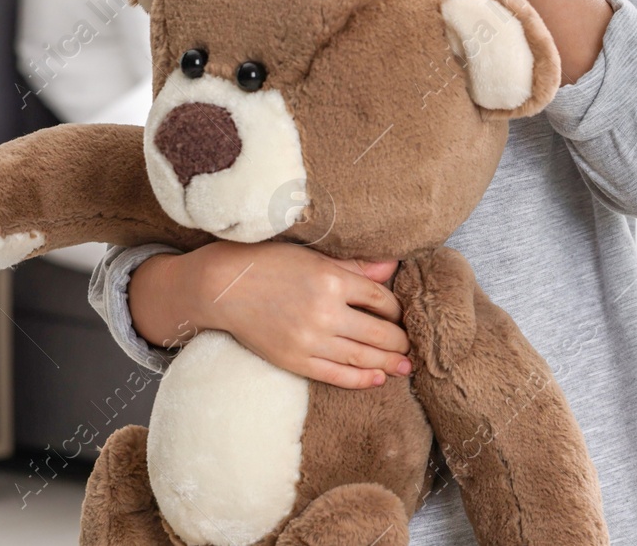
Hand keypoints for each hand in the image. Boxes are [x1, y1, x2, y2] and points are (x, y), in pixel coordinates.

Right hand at [129, 241, 410, 388]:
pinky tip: (378, 378)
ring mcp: (309, 340)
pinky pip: (336, 375)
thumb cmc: (269, 264)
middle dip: (400, 340)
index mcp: (332, 279)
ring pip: (362, 357)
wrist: (223, 287)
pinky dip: (361, 379)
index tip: (403, 314)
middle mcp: (325, 312)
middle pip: (378, 332)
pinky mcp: (295, 360)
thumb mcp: (314, 256)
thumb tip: (391, 268)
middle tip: (413, 345)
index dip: (397, 309)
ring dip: (389, 363)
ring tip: (406, 366)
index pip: (381, 299)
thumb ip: (354, 266)